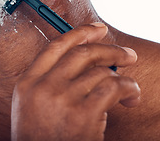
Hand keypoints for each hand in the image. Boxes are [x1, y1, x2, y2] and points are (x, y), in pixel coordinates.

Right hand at [11, 23, 140, 140]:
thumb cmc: (38, 136)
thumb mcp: (29, 103)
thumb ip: (46, 78)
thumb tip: (80, 57)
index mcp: (28, 81)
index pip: (56, 46)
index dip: (80, 32)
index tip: (98, 29)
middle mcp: (44, 86)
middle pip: (82, 53)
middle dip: (109, 50)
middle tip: (127, 55)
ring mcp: (63, 98)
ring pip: (101, 72)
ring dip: (121, 77)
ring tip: (129, 88)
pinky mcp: (84, 113)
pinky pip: (114, 88)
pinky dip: (129, 89)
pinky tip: (131, 98)